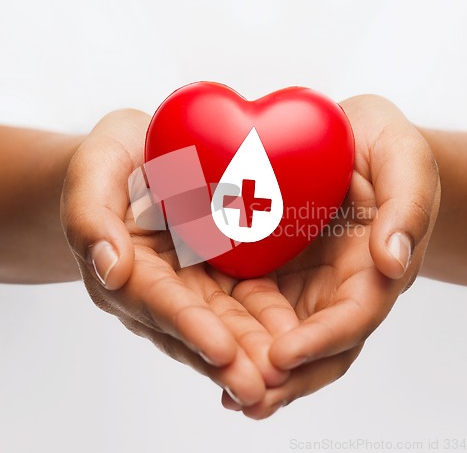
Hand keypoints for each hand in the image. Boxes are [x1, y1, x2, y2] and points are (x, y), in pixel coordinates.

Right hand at [60, 110, 289, 405]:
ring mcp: (192, 283)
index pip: (158, 301)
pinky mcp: (219, 272)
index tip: (221, 350)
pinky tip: (298, 337)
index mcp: (127, 269)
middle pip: (196, 326)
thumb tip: (110, 268)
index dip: (188, 325)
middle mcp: (161, 287)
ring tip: (284, 377)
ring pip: (225, 322)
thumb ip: (91, 217)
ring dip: (253, 352)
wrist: (138, 156)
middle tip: (262, 387)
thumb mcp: (93, 173)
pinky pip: (245, 298)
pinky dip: (267, 321)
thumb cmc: (111, 162)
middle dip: (228, 358)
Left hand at [221, 95, 440, 417]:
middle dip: (284, 376)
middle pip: (316, 346)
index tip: (282, 356)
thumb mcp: (404, 161)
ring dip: (255, 364)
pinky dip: (234, 328)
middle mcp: (338, 285)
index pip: (353, 318)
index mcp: (374, 268)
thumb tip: (394, 261)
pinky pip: (252, 303)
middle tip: (242, 396)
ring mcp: (303, 280)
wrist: (353, 139)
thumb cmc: (385, 148)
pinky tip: (206, 342)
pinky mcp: (272, 266)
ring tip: (221, 389)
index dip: (321, 341)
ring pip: (281, 334)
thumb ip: (407, 206)